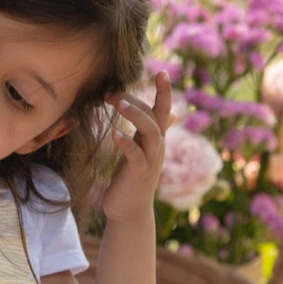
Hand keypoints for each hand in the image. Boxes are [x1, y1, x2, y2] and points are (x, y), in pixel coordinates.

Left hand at [98, 71, 171, 224]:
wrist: (129, 212)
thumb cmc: (131, 181)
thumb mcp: (142, 152)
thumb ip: (150, 132)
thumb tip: (170, 114)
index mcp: (154, 140)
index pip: (162, 109)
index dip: (164, 91)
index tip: (159, 71)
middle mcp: (156, 147)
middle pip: (156, 116)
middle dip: (138, 100)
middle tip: (113, 92)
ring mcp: (149, 160)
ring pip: (150, 132)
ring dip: (135, 116)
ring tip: (118, 103)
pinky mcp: (138, 174)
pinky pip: (135, 155)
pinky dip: (126, 143)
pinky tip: (114, 134)